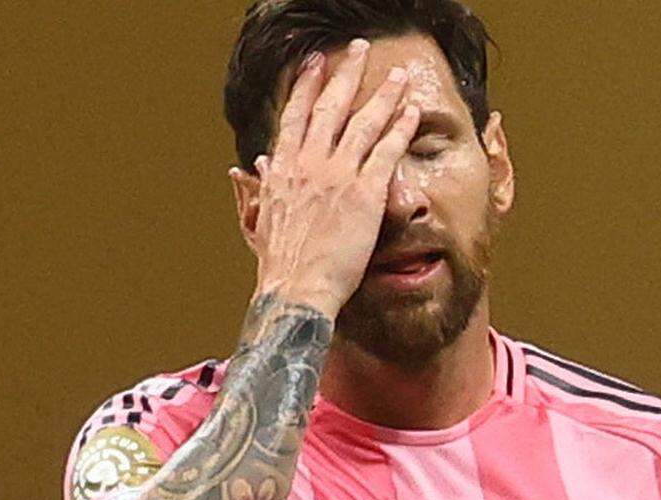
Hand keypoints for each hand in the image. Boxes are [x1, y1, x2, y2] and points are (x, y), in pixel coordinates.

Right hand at [229, 39, 420, 318]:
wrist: (297, 288)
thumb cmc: (279, 263)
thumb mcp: (260, 219)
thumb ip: (257, 189)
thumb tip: (249, 168)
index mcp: (283, 168)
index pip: (295, 115)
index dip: (306, 86)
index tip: (314, 63)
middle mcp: (309, 164)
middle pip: (331, 107)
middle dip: (346, 74)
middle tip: (358, 50)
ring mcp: (338, 176)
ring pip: (363, 122)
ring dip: (382, 93)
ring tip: (397, 75)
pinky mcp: (364, 193)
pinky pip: (387, 151)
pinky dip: (400, 127)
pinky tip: (410, 110)